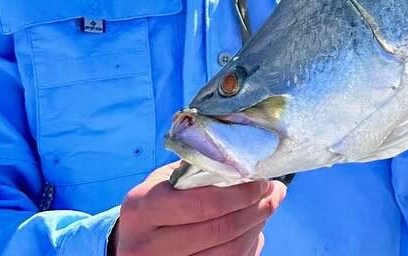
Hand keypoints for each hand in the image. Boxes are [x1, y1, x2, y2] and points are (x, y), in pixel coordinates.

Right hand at [109, 162, 285, 255]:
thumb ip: (200, 170)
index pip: (203, 203)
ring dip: (257, 228)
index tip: (261, 181)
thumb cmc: (157, 204)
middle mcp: (146, 244)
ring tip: (267, 208)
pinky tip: (253, 229)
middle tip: (273, 193)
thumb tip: (251, 161)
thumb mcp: (166, 182)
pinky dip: (248, 246)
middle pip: (220, 230)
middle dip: (256, 209)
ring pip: (229, 252)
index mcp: (143, 207)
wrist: (133, 243)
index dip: (241, 193)